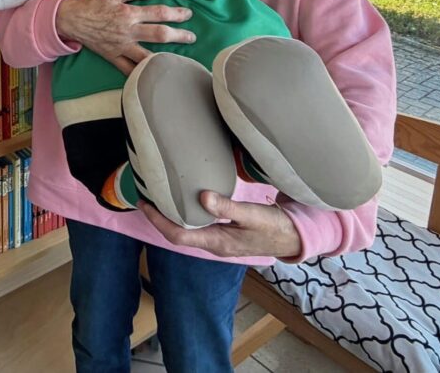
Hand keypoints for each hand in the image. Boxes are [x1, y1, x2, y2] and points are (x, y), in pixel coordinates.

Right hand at [55, 0, 194, 74]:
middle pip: (159, 34)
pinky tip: (153, 77)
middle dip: (179, 35)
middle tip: (192, 37)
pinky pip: (129, 69)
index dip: (176, 14)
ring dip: (165, 57)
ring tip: (179, 59)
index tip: (188, 15)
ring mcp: (121, 47)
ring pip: (147, 55)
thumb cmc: (93, 5)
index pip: (158, 13)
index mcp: (129, 14)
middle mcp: (128, 31)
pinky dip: (140, 74)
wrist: (72, 20)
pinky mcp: (113, 57)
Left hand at [139, 192, 302, 259]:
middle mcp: (213, 244)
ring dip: (172, 216)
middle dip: (159, 217)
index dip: (158, 221)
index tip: (144, 203)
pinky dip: (186, 214)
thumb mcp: (252, 215)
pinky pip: (197, 226)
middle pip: (178, 234)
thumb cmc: (275, 227)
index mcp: (217, 242)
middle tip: (146, 196)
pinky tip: (184, 201)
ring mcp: (219, 240)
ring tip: (160, 196)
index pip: (178, 236)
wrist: (295, 237)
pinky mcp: (224, 234)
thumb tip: (202, 197)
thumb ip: (227, 207)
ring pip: (187, 230)